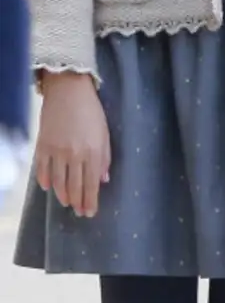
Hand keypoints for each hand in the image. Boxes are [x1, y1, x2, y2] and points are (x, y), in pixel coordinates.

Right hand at [35, 72, 110, 217]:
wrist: (68, 90)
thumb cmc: (91, 110)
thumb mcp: (104, 132)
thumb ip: (104, 157)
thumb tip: (104, 179)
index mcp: (92, 151)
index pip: (92, 184)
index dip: (90, 200)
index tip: (90, 212)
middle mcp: (74, 155)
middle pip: (74, 186)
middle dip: (78, 202)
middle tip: (79, 212)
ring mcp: (56, 151)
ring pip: (58, 182)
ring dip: (62, 195)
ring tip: (67, 203)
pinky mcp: (42, 146)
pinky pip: (42, 170)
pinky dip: (45, 181)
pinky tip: (49, 188)